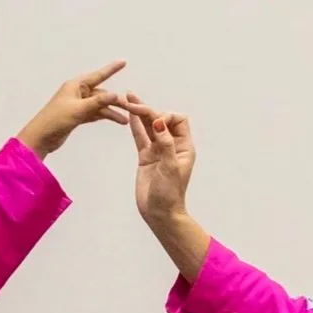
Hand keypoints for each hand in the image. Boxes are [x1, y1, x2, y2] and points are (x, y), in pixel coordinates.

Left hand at [17, 62, 129, 156]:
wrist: (41, 138)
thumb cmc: (55, 120)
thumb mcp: (78, 110)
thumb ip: (98, 102)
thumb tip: (115, 94)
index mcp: (75, 86)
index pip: (98, 75)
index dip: (111, 69)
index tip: (123, 62)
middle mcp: (77, 93)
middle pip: (102, 93)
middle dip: (115, 100)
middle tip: (130, 107)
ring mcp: (78, 105)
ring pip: (100, 105)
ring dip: (111, 112)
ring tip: (125, 121)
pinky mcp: (77, 116)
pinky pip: (95, 113)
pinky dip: (104, 116)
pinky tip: (115, 120)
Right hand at [125, 95, 196, 223]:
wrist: (159, 213)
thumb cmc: (170, 194)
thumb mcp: (170, 168)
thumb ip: (165, 144)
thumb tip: (159, 122)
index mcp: (184, 147)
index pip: (178, 120)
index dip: (167, 116)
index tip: (156, 123)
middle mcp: (172, 145)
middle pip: (161, 120)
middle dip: (149, 110)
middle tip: (134, 103)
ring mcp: (158, 150)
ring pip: (149, 126)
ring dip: (140, 113)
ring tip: (128, 99)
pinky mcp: (146, 156)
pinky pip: (140, 137)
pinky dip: (135, 125)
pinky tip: (128, 114)